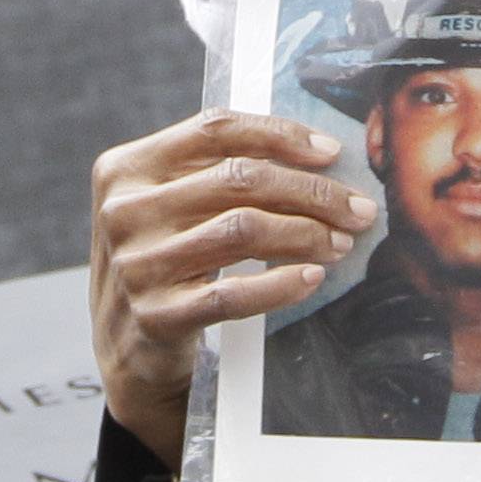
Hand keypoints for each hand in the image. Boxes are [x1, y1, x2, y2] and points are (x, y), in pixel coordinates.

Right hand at [87, 109, 381, 455]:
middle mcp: (124, 212)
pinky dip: (282, 284)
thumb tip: (312, 155)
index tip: (331, 152)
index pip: (214, 130)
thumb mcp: (166, 207)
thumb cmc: (163, 263)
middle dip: (312, 191)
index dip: (279, 135)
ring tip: (340, 242)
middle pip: (239, 178)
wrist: (125, 350)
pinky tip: (312, 278)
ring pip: (243, 229)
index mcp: (125, 169)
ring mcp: (137, 265)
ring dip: (307, 234)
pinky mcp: (156, 316)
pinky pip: (235, 294)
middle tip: (356, 208)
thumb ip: (211, 172)